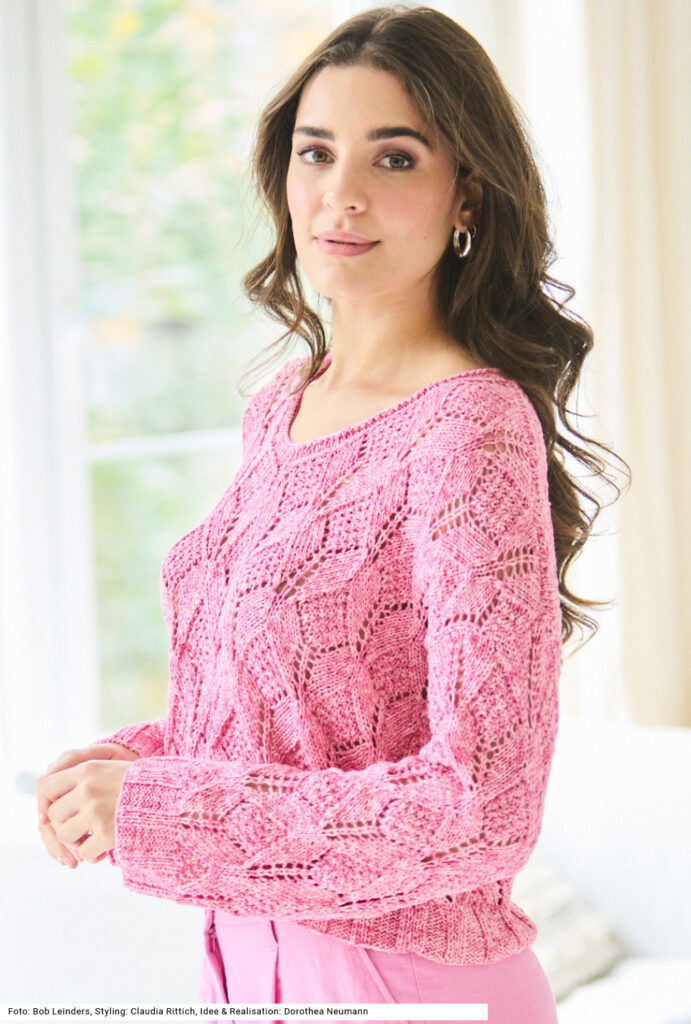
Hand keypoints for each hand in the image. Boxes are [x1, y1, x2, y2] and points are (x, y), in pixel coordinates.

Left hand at [36, 744, 138, 868]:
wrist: (172, 793)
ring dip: (76, 841)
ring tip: (90, 840)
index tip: (64, 809)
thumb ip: (87, 779)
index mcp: (87, 769)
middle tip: (80, 828)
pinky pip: (85, 852)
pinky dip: (92, 855)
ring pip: (65, 835)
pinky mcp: (107, 832)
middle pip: (54, 814)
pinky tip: (103, 850)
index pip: (48, 786)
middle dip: (65, 824)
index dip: (51, 800)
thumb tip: (58, 802)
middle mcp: (87, 789)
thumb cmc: (144, 782)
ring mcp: (96, 811)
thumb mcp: (112, 768)